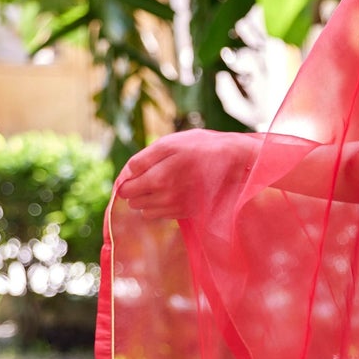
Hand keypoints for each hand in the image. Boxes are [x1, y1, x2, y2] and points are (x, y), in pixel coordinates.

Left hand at [115, 130, 260, 220]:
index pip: (126, 188)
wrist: (232, 163)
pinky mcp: (184, 213)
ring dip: (146, 199)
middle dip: (135, 190)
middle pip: (132, 201)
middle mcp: (165, 197)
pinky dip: (159, 206)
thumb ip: (144, 158)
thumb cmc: (200, 148)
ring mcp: (175, 207)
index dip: (126, 179)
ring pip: (144, 210)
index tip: (136, 172)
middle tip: (148, 176)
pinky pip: (160, 215)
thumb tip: (126, 174)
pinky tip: (170, 192)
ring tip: (160, 184)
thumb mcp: (170, 143)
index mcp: (158, 177)